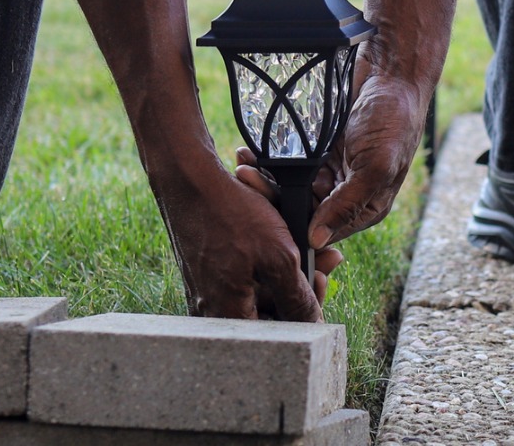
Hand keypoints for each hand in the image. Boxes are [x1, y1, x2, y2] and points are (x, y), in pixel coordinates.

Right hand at [150, 168, 323, 321]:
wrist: (189, 181)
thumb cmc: (231, 217)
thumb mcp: (277, 257)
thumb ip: (297, 297)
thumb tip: (314, 324)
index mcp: (228, 315)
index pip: (280, 332)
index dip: (307, 309)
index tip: (321, 279)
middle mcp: (212, 310)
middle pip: (270, 311)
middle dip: (301, 283)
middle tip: (324, 259)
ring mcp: (206, 290)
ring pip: (260, 289)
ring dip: (288, 268)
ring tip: (308, 243)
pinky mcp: (205, 271)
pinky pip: (244, 272)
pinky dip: (266, 257)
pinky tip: (282, 237)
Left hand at [255, 39, 430, 247]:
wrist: (391, 71)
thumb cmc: (394, 120)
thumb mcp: (376, 167)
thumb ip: (347, 205)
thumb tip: (318, 241)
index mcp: (366, 207)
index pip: (323, 231)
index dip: (292, 226)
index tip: (263, 214)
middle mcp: (346, 194)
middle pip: (302, 210)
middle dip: (272, 199)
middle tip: (245, 179)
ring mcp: (330, 171)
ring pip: (291, 187)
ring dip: (266, 179)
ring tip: (243, 164)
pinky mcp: (317, 151)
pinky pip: (289, 163)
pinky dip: (269, 160)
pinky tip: (251, 153)